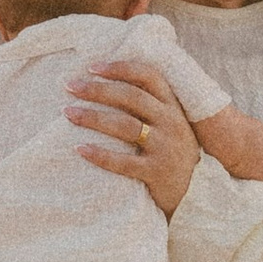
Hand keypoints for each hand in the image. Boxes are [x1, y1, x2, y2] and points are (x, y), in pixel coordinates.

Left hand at [67, 61, 196, 216]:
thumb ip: (150, 104)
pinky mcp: (157, 172)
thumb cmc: (171, 151)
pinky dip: (100, 154)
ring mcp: (165, 147)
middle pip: (131, 97)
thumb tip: (109, 80)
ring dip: (93, 117)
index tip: (92, 67)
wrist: (194, 194)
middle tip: (70, 87)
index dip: (120, 68)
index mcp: (173, 106)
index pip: (148, 76)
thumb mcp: (170, 123)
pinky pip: (124, 162)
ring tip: (68, 113)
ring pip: (125, 126)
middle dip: (98, 89)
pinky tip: (80, 149)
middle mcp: (171, 122)